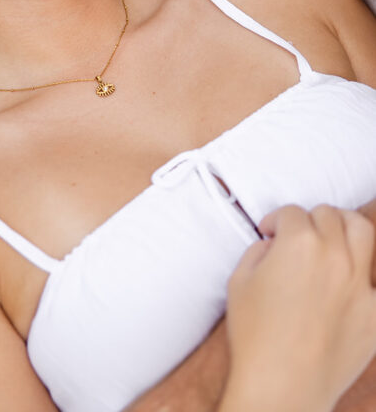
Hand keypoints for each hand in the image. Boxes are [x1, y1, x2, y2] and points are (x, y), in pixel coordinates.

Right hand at [221, 205, 375, 411]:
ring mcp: (360, 284)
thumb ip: (259, 250)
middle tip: (297, 238)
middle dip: (308, 221)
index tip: (270, 234)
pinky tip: (350, 282)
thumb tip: (274, 245)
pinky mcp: (375, 312)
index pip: (291, 212)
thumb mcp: (239, 280)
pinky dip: (364, 275)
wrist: (283, 388)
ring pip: (362, 230)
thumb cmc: (255, 336)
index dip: (275, 221)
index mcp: (299, 243)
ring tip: (332, 242)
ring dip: (344, 227)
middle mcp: (335, 255)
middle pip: (328, 214)